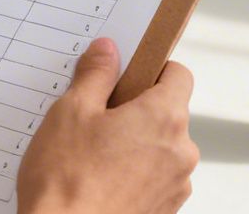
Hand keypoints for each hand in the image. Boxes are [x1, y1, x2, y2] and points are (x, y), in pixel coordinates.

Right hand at [17, 38, 196, 213]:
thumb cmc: (68, 182)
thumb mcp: (71, 111)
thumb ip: (95, 74)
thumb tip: (107, 51)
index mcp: (165, 117)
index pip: (179, 75)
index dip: (152, 69)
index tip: (127, 72)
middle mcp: (181, 151)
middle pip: (168, 112)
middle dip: (136, 110)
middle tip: (97, 116)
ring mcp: (175, 185)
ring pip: (160, 147)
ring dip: (135, 144)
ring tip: (93, 153)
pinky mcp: (164, 210)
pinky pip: (155, 178)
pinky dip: (134, 173)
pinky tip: (101, 178)